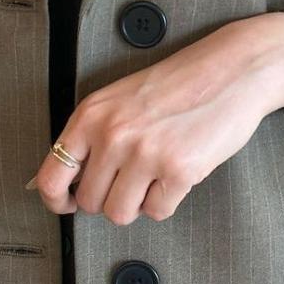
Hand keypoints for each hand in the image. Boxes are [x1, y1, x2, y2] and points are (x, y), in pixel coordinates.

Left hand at [25, 10, 283, 222]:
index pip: (51, 177)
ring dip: (138, 202)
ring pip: (120, 213)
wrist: (232, 69)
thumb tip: (61, 183)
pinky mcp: (178, 171)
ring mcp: (145, 154)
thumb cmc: (181, 82)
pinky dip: (168, 199)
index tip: (70, 203)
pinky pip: (158, 211)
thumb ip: (92, 136)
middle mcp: (113, 135)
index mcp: (92, 115)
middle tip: (134, 177)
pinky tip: (179, 170)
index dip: (58, 200)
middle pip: (90, 202)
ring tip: (156, 174)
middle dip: (111, 196)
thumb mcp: (122, 99)